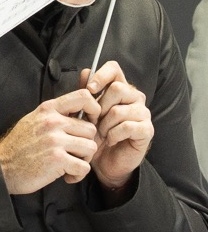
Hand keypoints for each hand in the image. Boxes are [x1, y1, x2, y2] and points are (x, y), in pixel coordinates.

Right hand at [0, 87, 101, 193]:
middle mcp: (52, 122)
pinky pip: (84, 167)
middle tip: (73, 153)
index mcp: (48, 109)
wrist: (0, 166)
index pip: (83, 97)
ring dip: (83, 160)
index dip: (94, 109)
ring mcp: (55, 140)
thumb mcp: (33, 120)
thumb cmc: (18, 146)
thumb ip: (55, 114)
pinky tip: (66, 175)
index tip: (90, 121)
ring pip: (91, 147)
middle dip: (85, 144)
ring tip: (70, 164)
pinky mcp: (57, 159)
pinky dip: (78, 175)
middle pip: (91, 130)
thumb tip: (81, 111)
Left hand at [81, 62, 152, 190]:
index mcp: (119, 89)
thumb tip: (85, 71)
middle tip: (93, 122)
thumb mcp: (86, 113)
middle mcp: (134, 97)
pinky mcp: (147, 130)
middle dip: (99, 108)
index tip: (89, 89)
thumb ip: (86, 93)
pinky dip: (114, 135)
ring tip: (101, 134)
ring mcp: (143, 113)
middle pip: (118, 88)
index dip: (101, 75)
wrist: (104, 162)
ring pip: (119, 110)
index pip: (114, 69)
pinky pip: (127, 127)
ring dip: (104, 125)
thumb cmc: (95, 134)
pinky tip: (110, 140)